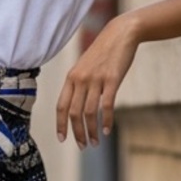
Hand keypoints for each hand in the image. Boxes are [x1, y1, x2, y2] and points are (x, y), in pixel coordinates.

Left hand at [56, 17, 138, 147]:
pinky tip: (107, 130)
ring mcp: (96, 79)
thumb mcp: (84, 67)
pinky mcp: (112, 79)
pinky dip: (106, 120)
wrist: (120, 34)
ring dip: (92, 131)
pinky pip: (106, 105)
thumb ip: (78, 84)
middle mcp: (80, 79)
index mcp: (71, 78)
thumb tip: (76, 106)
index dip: (60, 124)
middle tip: (83, 146)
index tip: (62, 139)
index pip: (61, 106)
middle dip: (77, 133)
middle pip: (74, 113)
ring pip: (89, 113)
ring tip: (95, 142)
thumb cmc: (102, 53)